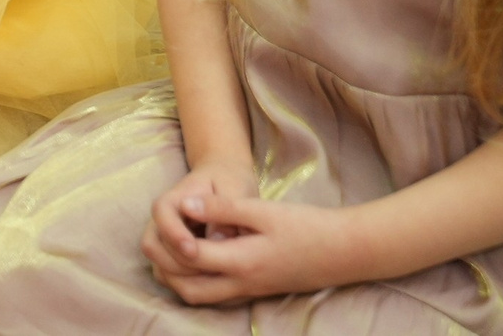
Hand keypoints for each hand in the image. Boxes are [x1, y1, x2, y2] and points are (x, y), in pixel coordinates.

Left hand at [143, 172, 363, 304]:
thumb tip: (186, 204)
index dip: (170, 239)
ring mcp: (250, 291)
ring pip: (200, 297)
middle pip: (188, 288)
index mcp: (242, 261)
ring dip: (178, 279)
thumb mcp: (263, 210)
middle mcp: (242, 283)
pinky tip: (196, 260)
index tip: (164, 219)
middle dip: (165, 268)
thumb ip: (222, 208)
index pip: (190, 256)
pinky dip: (197, 283)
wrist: (345, 251)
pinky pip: (217, 296)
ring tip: (170, 249)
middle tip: (156, 240)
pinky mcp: (257, 291)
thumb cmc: (306, 226)